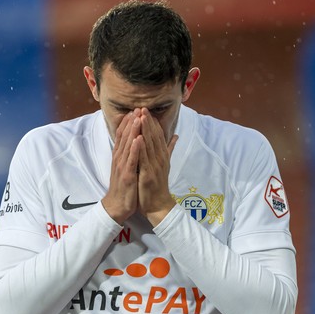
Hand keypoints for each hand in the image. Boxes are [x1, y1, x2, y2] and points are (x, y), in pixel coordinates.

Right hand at [102, 109, 141, 224]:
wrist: (116, 206)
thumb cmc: (124, 187)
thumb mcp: (128, 168)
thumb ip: (131, 155)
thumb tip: (135, 143)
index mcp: (120, 157)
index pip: (124, 136)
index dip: (129, 122)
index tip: (135, 110)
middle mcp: (119, 159)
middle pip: (124, 137)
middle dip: (131, 122)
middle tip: (137, 107)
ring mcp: (122, 166)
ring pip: (127, 145)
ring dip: (132, 131)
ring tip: (138, 117)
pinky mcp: (126, 175)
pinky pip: (130, 160)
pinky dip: (134, 149)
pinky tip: (137, 139)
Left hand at [137, 108, 177, 225]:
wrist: (159, 206)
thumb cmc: (159, 186)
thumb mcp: (165, 165)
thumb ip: (169, 150)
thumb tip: (176, 136)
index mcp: (162, 156)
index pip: (158, 136)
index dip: (153, 123)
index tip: (147, 110)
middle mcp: (160, 159)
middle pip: (154, 137)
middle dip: (148, 122)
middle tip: (142, 107)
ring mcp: (154, 167)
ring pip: (149, 145)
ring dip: (145, 130)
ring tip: (140, 116)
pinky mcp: (148, 175)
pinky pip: (144, 159)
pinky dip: (142, 147)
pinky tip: (138, 137)